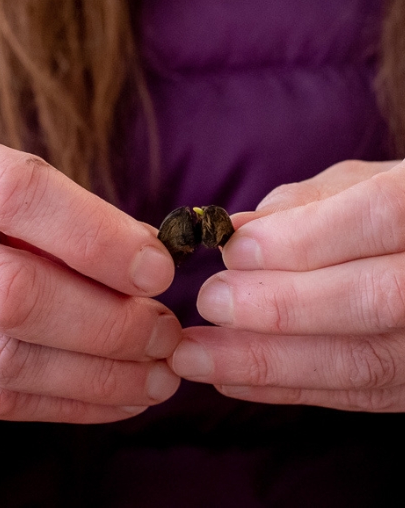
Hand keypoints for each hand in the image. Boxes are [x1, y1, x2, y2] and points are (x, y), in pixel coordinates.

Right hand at [0, 140, 180, 422]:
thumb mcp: (44, 191)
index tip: (158, 270)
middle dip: (109, 323)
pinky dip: (82, 403)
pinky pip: (14, 401)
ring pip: (16, 361)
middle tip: (166, 331)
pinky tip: (129, 393)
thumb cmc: (15, 218)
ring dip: (105, 375)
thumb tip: (151, 259)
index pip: (17, 195)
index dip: (93, 236)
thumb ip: (89, 215)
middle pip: (17, 294)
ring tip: (161, 371)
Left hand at [169, 159, 404, 410]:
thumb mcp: (359, 185)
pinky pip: (361, 395)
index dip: (307, 237)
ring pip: (369, 360)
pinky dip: (289, 387)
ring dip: (270, 361)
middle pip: (382, 298)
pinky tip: (227, 377)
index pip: (383, 216)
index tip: (235, 250)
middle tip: (212, 302)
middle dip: (286, 305)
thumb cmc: (391, 210)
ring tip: (195, 354)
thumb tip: (235, 232)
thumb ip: (304, 206)